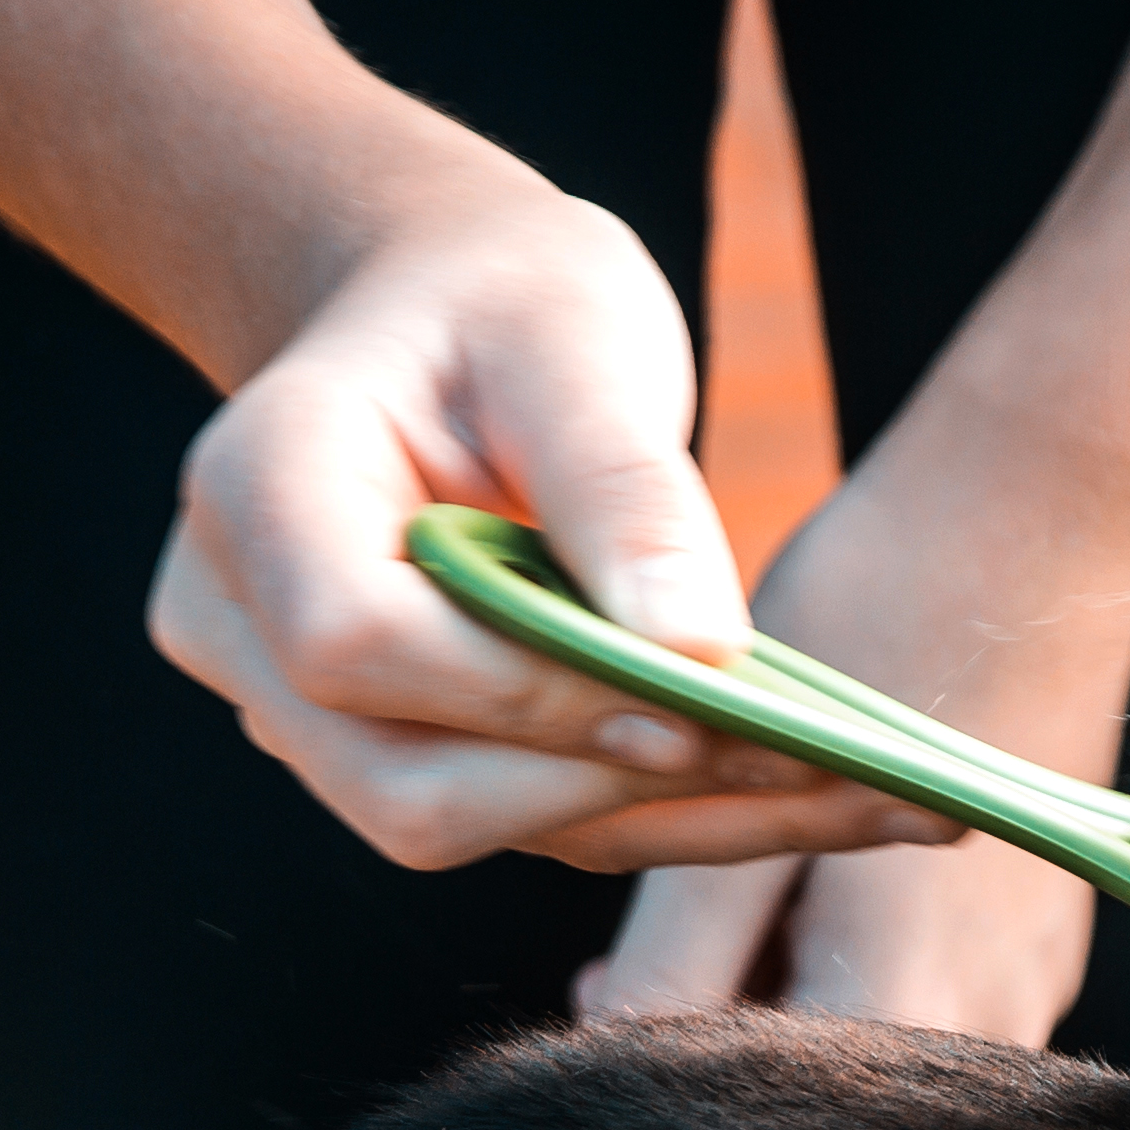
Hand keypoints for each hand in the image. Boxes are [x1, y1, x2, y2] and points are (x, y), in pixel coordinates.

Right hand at [147, 168, 962, 876]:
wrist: (442, 318)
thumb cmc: (501, 299)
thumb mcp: (573, 335)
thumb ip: (621, 485)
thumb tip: (698, 655)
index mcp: (255, 489)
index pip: (357, 642)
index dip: (519, 692)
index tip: (696, 695)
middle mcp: (243, 626)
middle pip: (407, 787)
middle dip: (616, 783)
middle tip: (836, 769)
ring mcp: (306, 714)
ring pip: (479, 829)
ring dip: (681, 822)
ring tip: (886, 799)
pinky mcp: (403, 758)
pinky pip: (537, 820)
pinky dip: (683, 814)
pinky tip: (838, 794)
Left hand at [580, 418, 1129, 1047]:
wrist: (1040, 508)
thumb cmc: (881, 619)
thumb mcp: (745, 783)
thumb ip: (679, 938)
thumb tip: (611, 1042)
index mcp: (907, 994)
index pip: (768, 1098)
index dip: (672, 1058)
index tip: (610, 979)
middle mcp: (992, 1011)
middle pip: (822, 1072)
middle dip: (725, 1013)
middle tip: (653, 919)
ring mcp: (1029, 971)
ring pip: (866, 1025)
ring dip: (779, 975)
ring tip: (726, 879)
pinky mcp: (1039, 924)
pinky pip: (920, 976)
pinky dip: (842, 940)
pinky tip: (805, 859)